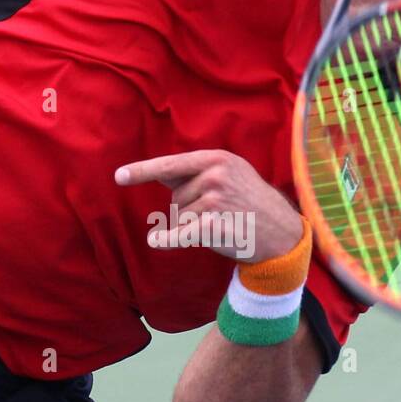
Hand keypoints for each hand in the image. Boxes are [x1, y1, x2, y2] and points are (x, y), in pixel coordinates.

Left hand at [114, 149, 303, 263]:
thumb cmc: (251, 203)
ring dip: (191, 227)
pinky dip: (166, 240)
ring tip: (221, 225)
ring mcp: (214, 199)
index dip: (142, 171)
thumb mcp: (231, 175)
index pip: (171, 164)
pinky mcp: (213, 224)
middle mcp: (214, 175)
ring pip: (178, 218)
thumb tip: (159, 172)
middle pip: (175, 198)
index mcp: (216, 159)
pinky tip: (156, 241)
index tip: (119, 176)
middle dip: (187, 210)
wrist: (281, 232)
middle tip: (219, 215)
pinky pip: (179, 234)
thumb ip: (197, 172)